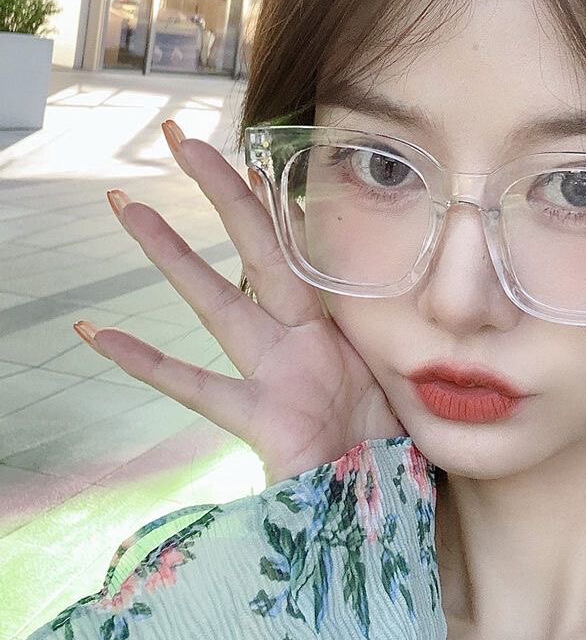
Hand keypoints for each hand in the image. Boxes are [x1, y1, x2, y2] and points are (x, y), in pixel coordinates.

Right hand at [74, 120, 405, 484]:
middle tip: (180, 140)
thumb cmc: (400, 436)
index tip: (257, 156)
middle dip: (221, 195)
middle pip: (255, 250)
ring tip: (127, 207)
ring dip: (174, 255)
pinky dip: (150, 364)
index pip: (302, 246)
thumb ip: (396, 324)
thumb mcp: (406, 364)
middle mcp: (299, 338)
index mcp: (336, 323)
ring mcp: (275, 374)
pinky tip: (99, 336)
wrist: (392, 500)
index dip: (280, 203)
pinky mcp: (261, 419)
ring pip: (218, 302)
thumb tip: (432, 276)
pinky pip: (198, 388)